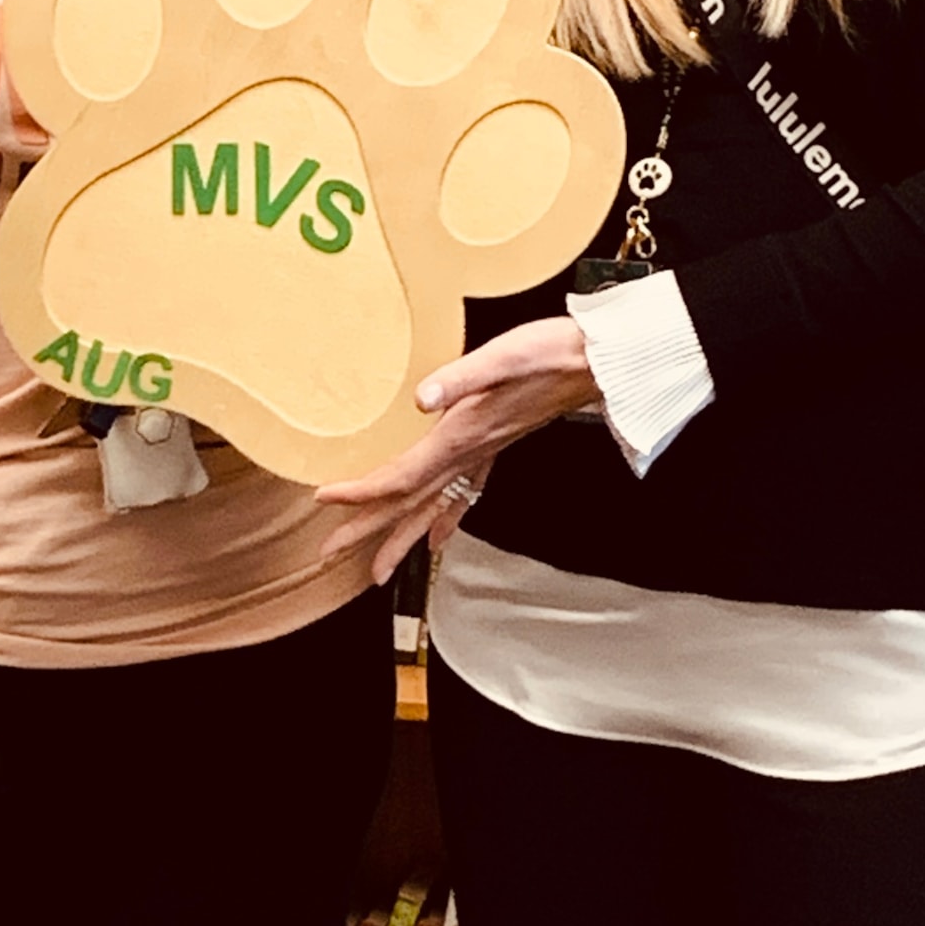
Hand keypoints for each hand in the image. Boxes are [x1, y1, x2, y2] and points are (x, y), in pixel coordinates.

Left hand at [317, 316, 598, 583]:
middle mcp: (471, 453)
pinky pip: (464, 494)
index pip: (400, 478)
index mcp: (462, 436)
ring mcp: (486, 455)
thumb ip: (459, 379)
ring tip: (377, 570)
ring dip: (402, 538)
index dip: (360, 493)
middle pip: (410, 504)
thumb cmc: (552, 355)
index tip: (324, 499)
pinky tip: (439, 535)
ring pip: (434, 508)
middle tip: (329, 555)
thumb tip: (421, 399)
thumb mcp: (502, 357)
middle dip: (369, 532)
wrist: (600, 364)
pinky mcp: (497, 445)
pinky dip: (446, 518)